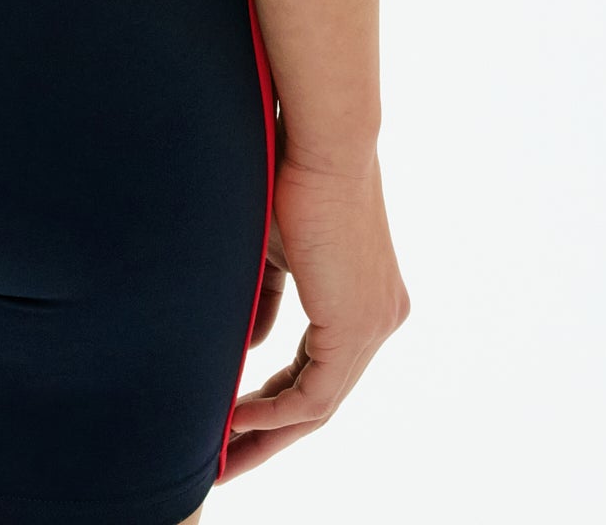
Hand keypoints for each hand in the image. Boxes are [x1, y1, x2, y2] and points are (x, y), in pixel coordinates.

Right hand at [221, 151, 408, 477]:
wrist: (319, 142)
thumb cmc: (290, 177)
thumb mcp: (274, 251)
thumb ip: (265, 300)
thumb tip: (252, 348)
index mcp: (366, 298)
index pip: (319, 367)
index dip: (276, 399)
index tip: (235, 418)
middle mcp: (380, 317)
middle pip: (323, 397)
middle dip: (273, 434)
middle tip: (232, 463)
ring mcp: (374, 324)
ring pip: (320, 403)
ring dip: (268, 432)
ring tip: (224, 455)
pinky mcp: (357, 327)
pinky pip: (316, 393)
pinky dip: (274, 412)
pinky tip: (236, 421)